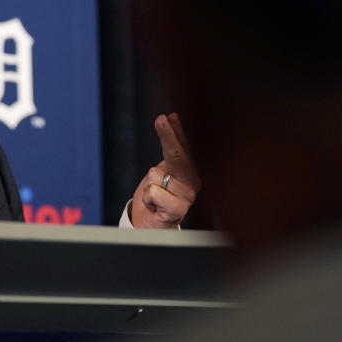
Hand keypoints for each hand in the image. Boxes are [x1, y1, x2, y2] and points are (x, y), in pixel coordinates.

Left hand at [131, 113, 201, 227]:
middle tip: (160, 118)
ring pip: (155, 175)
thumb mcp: (162, 170)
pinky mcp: (178, 210)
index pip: (184, 147)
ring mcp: (187, 197)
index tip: (170, 115)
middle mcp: (194, 183)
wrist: (152, 227)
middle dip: (168, 136)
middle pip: (177, 155)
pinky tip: (155, 206)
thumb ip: (170, 148)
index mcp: (192, 172)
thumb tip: (169, 117)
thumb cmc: (158, 197)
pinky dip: (147, 197)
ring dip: (148, 185)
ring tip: (155, 197)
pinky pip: (153, 191)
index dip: (177, 131)